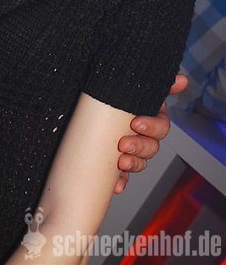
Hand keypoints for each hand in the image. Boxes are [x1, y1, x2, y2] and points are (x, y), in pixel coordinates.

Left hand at [113, 74, 187, 193]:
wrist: (82, 107)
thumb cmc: (111, 95)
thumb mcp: (130, 85)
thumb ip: (158, 83)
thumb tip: (183, 79)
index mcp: (149, 118)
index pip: (161, 127)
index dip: (152, 127)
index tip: (136, 123)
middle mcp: (142, 136)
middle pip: (152, 147)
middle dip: (139, 147)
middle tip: (123, 144)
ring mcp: (129, 150)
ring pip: (139, 163)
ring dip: (133, 165)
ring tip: (120, 163)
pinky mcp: (115, 162)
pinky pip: (122, 177)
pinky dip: (120, 182)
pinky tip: (116, 185)